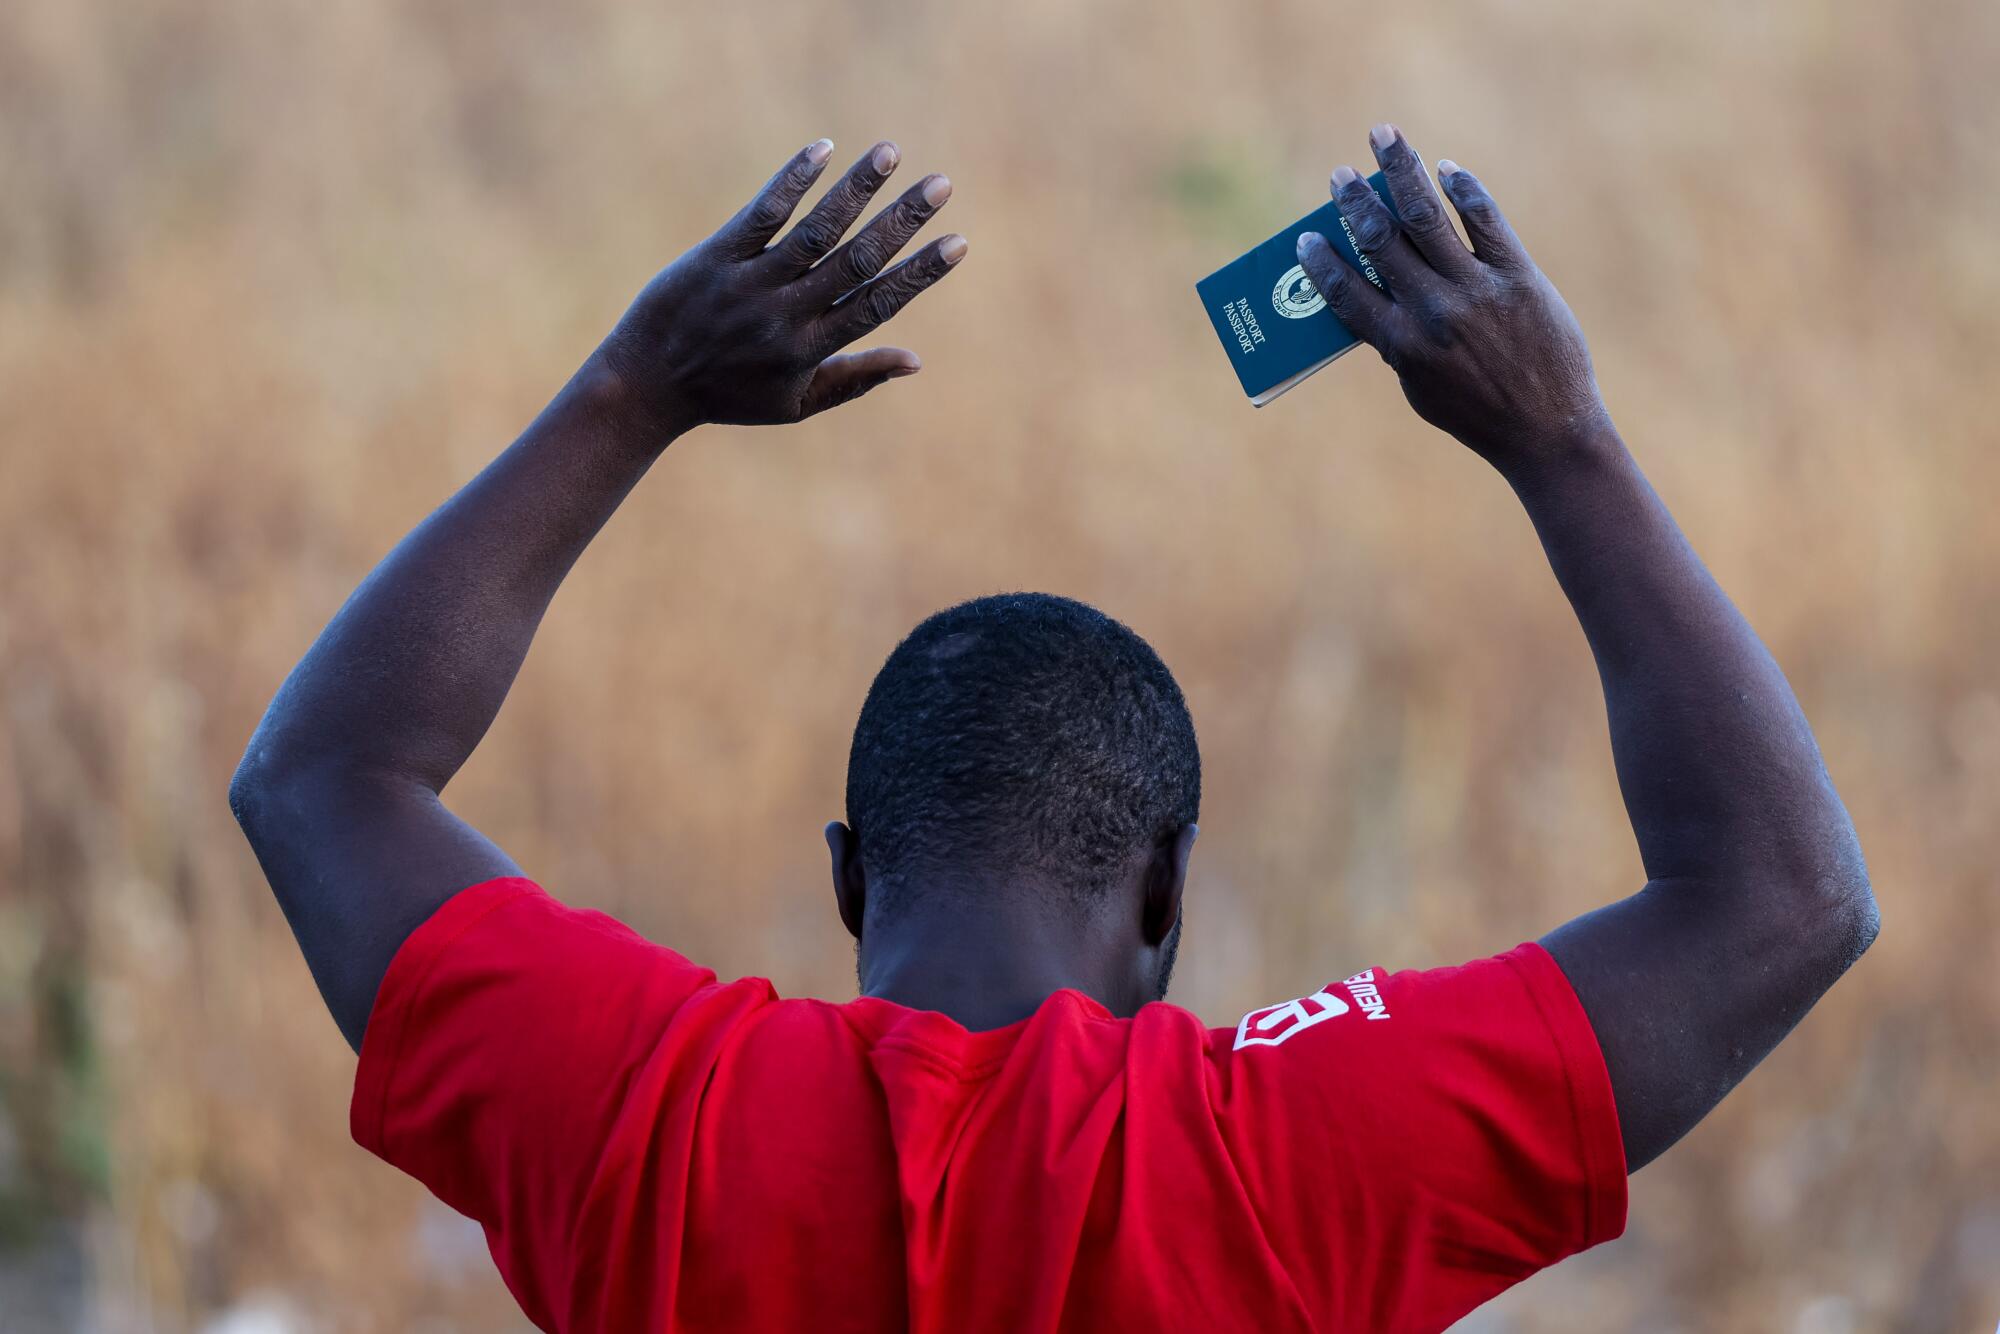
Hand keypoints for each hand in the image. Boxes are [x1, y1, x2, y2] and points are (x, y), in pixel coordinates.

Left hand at [596, 137, 965, 434]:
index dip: (920, 274)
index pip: (877, 304)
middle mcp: (785, 316)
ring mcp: (750, 284)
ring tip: (891, 153)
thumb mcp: (796, 403)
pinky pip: (761, 215)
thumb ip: (856, 378)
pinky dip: (793, 181)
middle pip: (855, 262)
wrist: (646, 385)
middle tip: (941, 185)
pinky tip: (823, 151)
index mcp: (809, 351)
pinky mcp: (716, 257)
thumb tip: (916, 360)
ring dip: (856, 190)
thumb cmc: (728, 396)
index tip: (958, 242)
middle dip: (902, 222)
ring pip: (814, 232)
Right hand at [1296, 125, 1607, 470]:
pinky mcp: (1519, 277)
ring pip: (1428, 217)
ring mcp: (1478, 291)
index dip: (1322, 263)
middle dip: (1356, 202)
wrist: (1549, 430)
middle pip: (1382, 242)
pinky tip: (1445, 169)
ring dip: (1400, 172)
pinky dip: (1463, 189)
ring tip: (1383, 136)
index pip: (1347, 294)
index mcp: (1403, 346)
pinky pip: (1487, 221)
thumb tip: (1370, 294)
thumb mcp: (1422, 389)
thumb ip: (1395, 344)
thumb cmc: (1478, 414)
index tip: (1307, 238)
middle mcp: (1435, 313)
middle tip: (1340, 174)